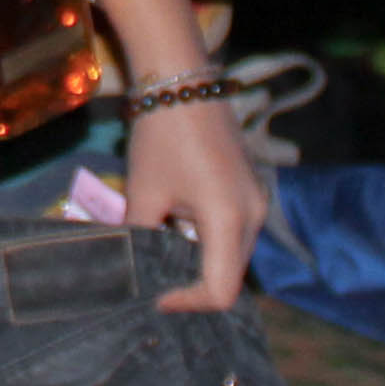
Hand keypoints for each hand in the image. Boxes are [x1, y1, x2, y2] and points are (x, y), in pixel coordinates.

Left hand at [120, 93, 261, 310]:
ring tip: (160, 250)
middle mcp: (255, 215)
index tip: (155, 297)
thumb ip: (138, 240)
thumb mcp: (144, 194)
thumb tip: (127, 274)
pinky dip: (207, 238)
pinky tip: (174, 226)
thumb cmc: (161, 136)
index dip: (187, 303)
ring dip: (199, 259)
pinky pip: (233, 230)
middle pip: (230, 275)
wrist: (183, 82)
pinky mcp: (252, 189)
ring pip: (232, 253)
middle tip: (153, 280)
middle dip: (192, 283)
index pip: (220, 290)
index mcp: (230, 219)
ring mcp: (257, 201)